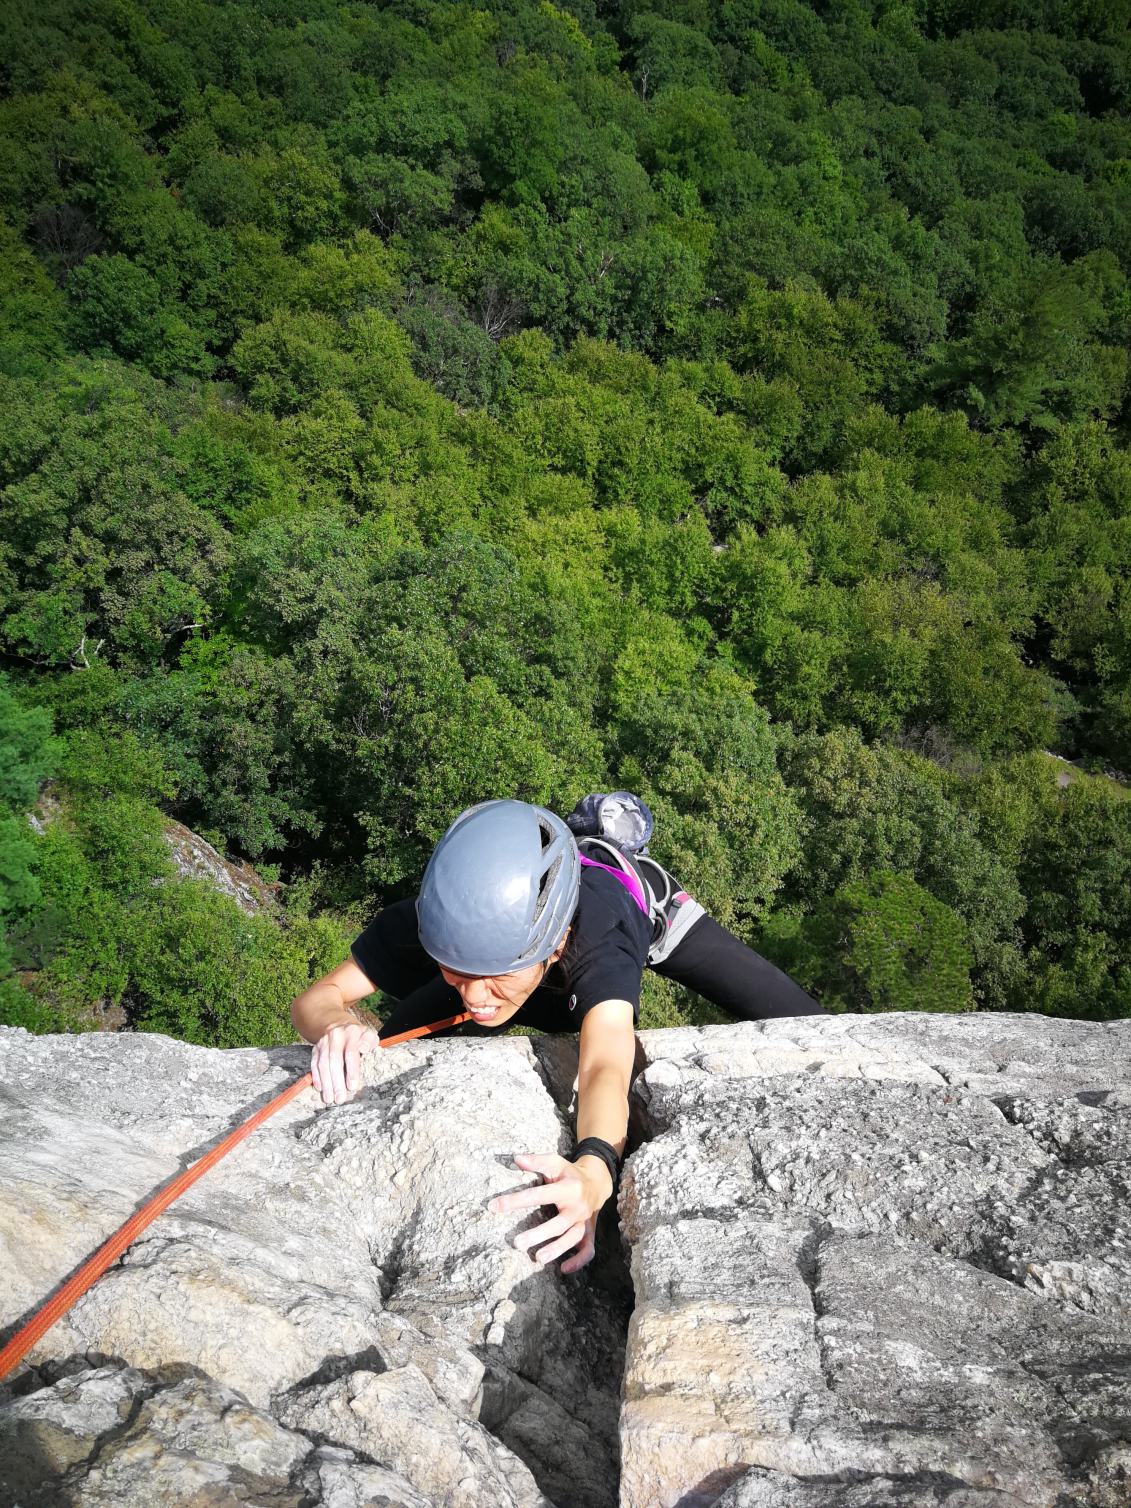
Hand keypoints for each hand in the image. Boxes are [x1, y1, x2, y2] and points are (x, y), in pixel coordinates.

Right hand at [311, 1019, 379, 1105]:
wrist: (338, 1024)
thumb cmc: (358, 1036)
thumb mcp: (368, 1035)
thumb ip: (369, 1042)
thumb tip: (364, 1049)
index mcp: (352, 1032)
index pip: (351, 1053)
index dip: (352, 1070)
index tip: (352, 1086)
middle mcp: (336, 1036)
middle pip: (335, 1060)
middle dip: (337, 1081)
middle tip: (340, 1099)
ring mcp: (324, 1041)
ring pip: (323, 1064)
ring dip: (326, 1083)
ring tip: (329, 1099)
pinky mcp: (315, 1048)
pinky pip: (314, 1063)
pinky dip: (316, 1077)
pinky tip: (319, 1088)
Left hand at [487, 1152, 611, 1273]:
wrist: (597, 1181)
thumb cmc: (568, 1173)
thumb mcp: (554, 1162)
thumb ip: (536, 1161)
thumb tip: (515, 1159)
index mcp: (567, 1187)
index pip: (538, 1195)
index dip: (515, 1201)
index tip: (493, 1207)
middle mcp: (577, 1206)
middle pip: (559, 1222)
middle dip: (539, 1234)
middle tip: (517, 1243)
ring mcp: (584, 1220)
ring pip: (573, 1237)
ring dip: (557, 1249)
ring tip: (538, 1258)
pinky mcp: (589, 1232)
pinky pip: (588, 1249)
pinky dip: (579, 1261)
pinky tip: (564, 1269)